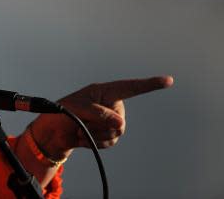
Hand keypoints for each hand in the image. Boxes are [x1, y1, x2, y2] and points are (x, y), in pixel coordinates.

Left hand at [28, 76, 173, 159]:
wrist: (54, 130)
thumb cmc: (64, 112)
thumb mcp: (78, 108)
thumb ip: (100, 113)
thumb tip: (120, 124)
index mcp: (105, 91)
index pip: (130, 87)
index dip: (150, 84)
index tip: (168, 80)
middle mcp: (112, 104)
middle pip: (119, 120)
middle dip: (99, 126)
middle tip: (82, 124)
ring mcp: (111, 120)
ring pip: (115, 133)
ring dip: (95, 135)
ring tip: (80, 131)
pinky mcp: (108, 134)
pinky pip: (110, 142)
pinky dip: (95, 143)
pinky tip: (82, 138)